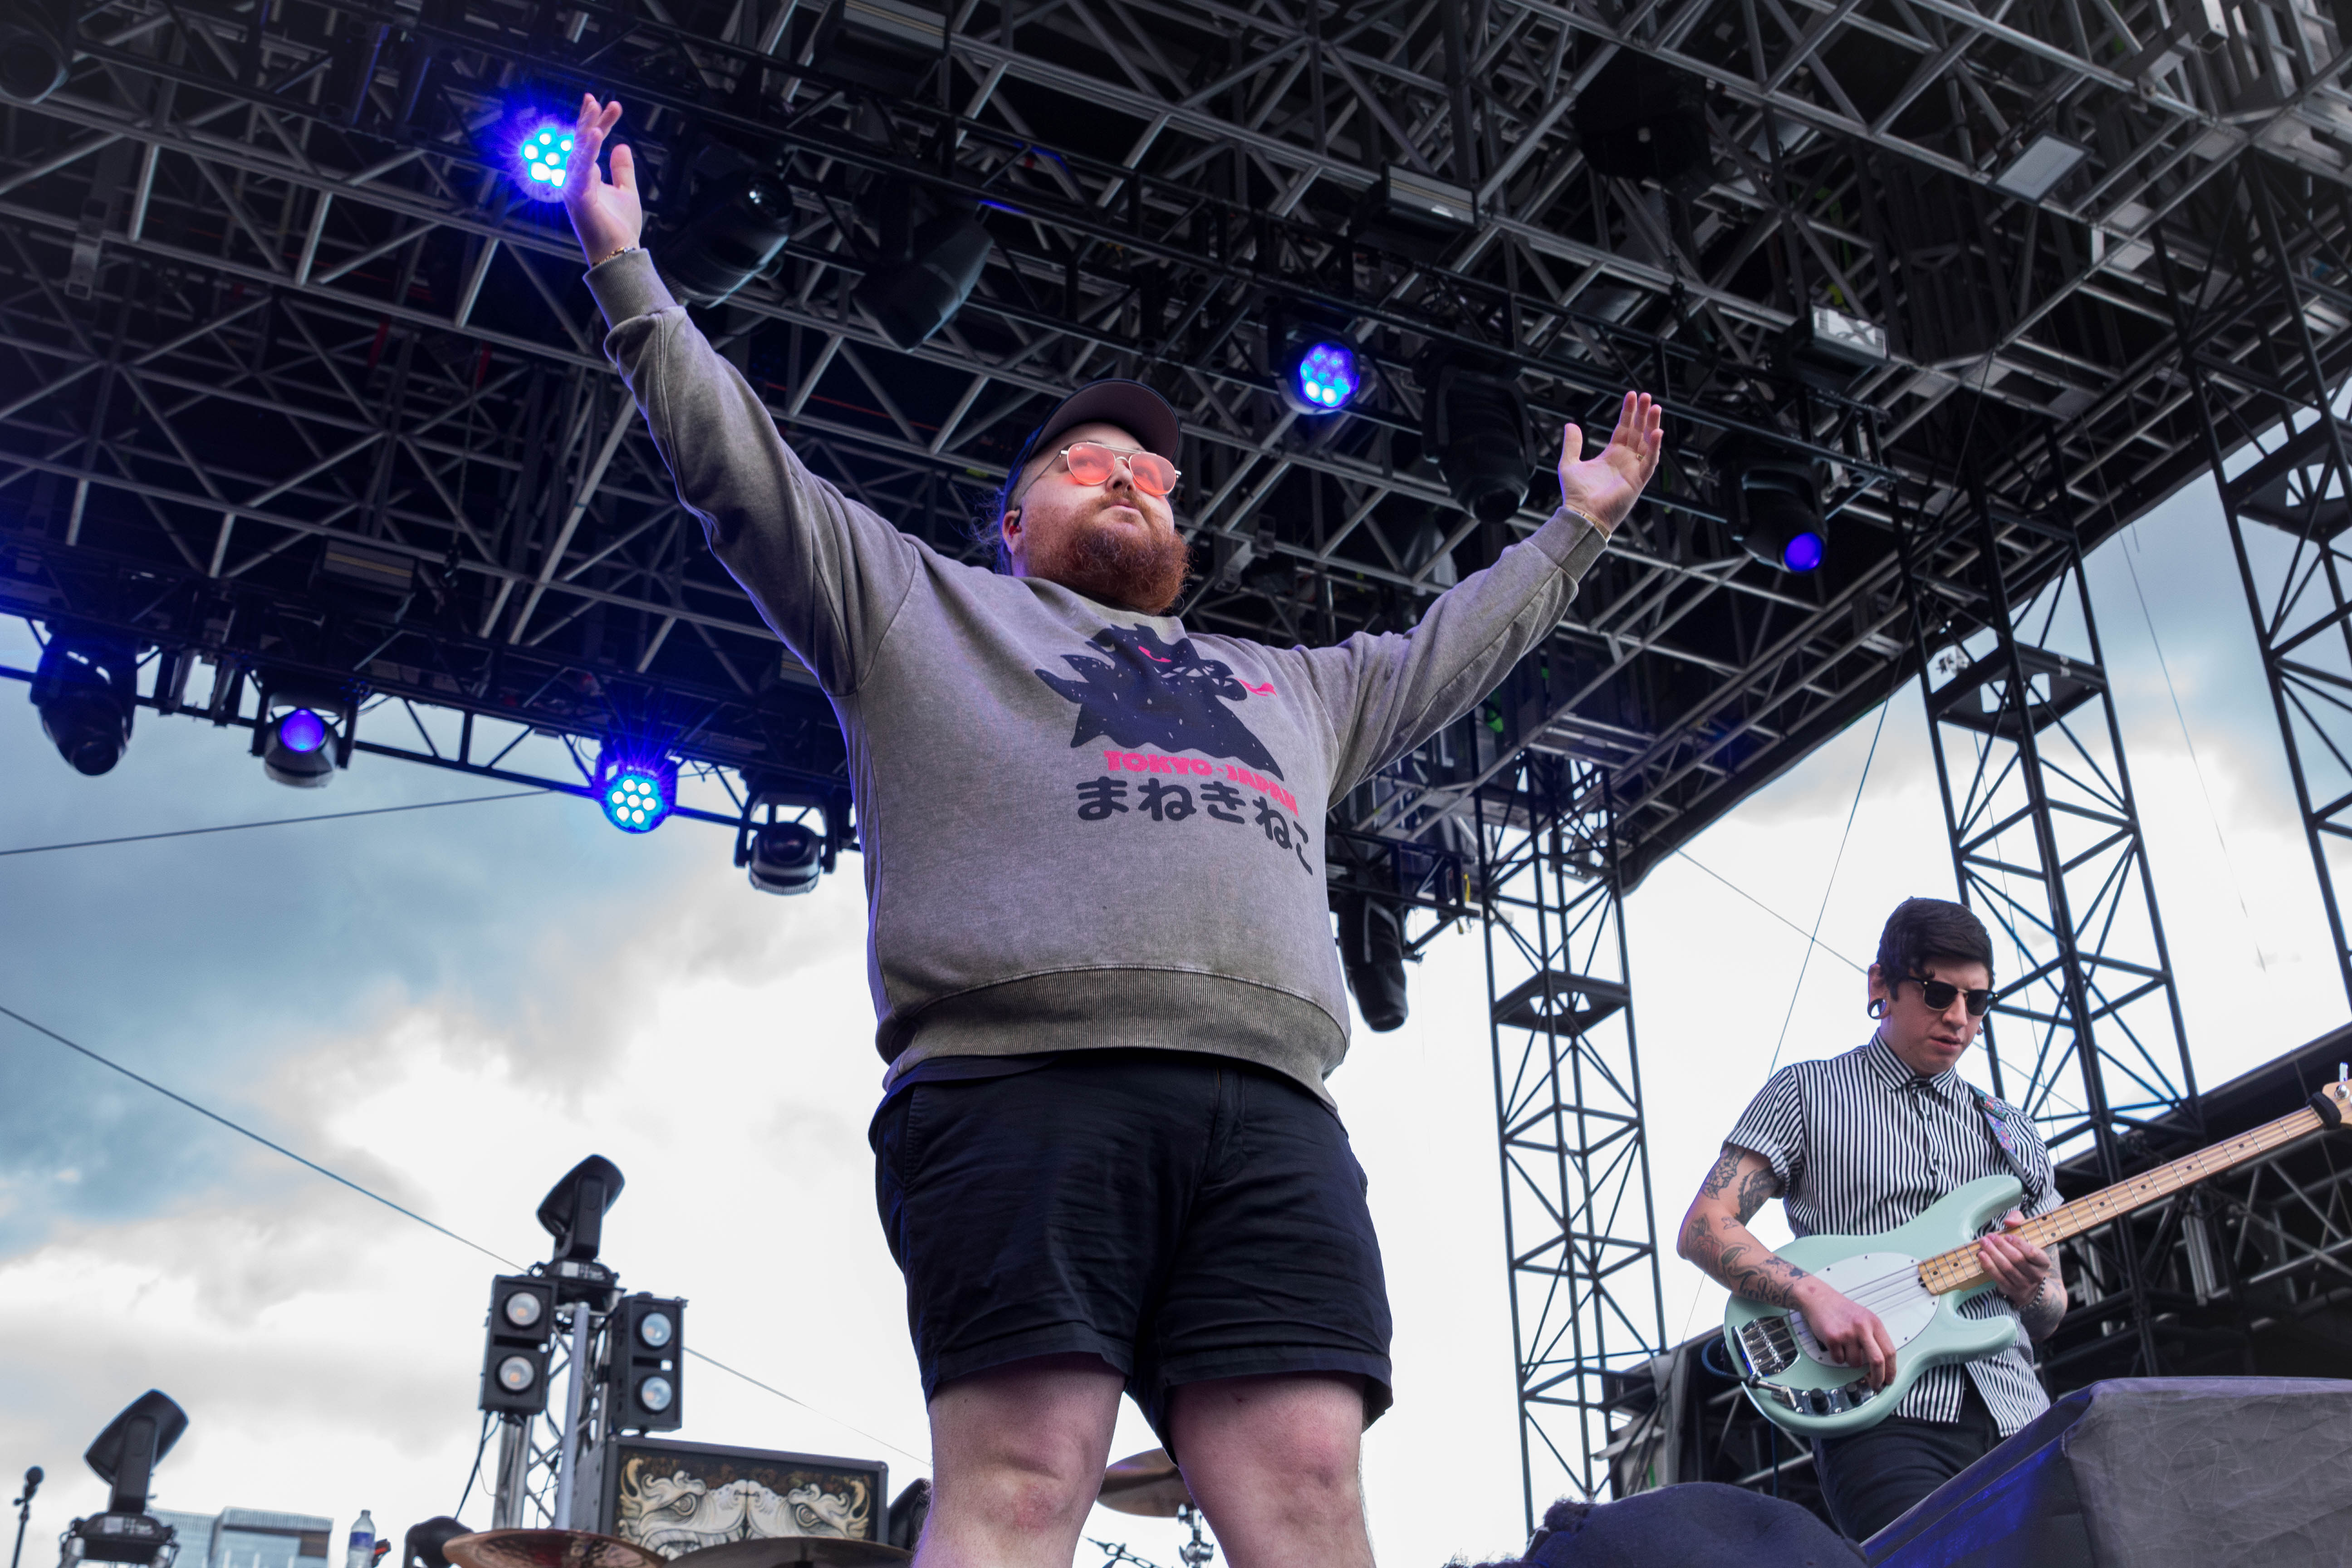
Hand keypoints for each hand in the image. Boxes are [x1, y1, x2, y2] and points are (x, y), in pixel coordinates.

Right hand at [562, 93, 641, 266]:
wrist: (619, 255)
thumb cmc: (619, 228)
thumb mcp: (626, 192)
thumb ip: (622, 170)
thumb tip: (622, 145)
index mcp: (585, 176)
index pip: (591, 143)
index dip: (600, 123)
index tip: (613, 106)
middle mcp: (576, 179)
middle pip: (580, 143)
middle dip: (589, 119)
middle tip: (597, 100)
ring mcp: (575, 188)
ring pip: (577, 153)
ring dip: (586, 130)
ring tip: (595, 110)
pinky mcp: (579, 198)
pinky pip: (580, 169)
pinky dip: (588, 151)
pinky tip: (595, 135)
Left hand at [1557, 390, 1663, 534]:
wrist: (1582, 514)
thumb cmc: (1576, 494)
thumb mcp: (1569, 464)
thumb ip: (1572, 444)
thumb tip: (1570, 424)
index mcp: (1612, 455)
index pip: (1624, 429)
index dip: (1628, 412)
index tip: (1631, 395)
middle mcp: (1625, 461)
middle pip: (1638, 432)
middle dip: (1642, 414)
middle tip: (1646, 396)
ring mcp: (1633, 469)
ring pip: (1648, 443)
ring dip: (1652, 425)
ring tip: (1654, 407)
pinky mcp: (1638, 480)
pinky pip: (1650, 461)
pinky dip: (1655, 447)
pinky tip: (1657, 431)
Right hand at [1793, 1275, 1897, 1390]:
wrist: (1819, 1298)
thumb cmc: (1842, 1310)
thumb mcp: (1865, 1319)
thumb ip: (1874, 1338)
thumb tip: (1882, 1365)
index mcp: (1874, 1323)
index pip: (1889, 1351)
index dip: (1891, 1370)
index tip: (1889, 1379)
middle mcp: (1862, 1327)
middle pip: (1877, 1361)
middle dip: (1878, 1378)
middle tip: (1875, 1385)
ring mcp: (1847, 1333)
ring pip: (1855, 1363)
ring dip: (1851, 1362)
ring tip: (1846, 1348)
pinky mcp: (1832, 1337)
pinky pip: (1839, 1359)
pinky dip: (1838, 1357)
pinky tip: (1836, 1345)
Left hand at [1978, 1208, 2053, 1310]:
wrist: (2028, 1283)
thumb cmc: (2024, 1254)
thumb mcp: (2026, 1235)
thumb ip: (2019, 1221)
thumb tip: (2008, 1221)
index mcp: (2043, 1262)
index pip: (2033, 1253)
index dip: (2019, 1244)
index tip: (2006, 1235)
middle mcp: (2036, 1275)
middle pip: (2017, 1260)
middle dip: (2001, 1247)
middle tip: (1989, 1237)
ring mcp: (2024, 1284)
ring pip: (2007, 1268)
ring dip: (1993, 1255)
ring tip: (1983, 1243)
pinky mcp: (2011, 1290)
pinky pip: (1998, 1277)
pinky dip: (1988, 1266)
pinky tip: (1981, 1256)